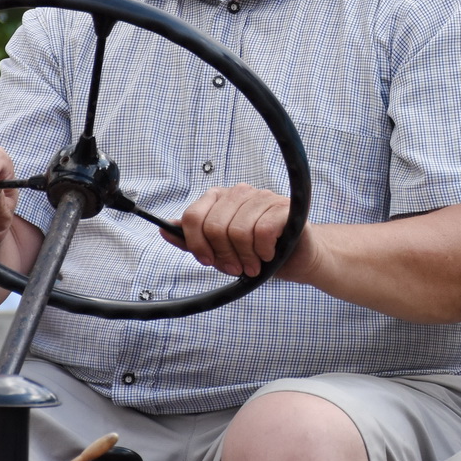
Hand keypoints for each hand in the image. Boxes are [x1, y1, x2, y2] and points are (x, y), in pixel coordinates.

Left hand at [166, 183, 304, 278]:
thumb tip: (164, 230)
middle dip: (224, 255)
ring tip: (254, 265)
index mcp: (219, 198)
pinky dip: (263, 251)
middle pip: (214, 226)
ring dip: (246, 257)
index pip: (193, 216)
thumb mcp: (219, 250)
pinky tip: (269, 254)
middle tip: (237, 268)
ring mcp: (263, 196)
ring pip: (238, 231)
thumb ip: (193, 241)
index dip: (197, 245)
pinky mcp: (284, 207)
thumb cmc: (255, 253)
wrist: (295, 258)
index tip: (208, 261)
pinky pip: (262, 231)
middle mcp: (239, 192)